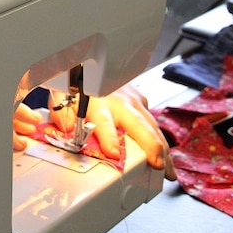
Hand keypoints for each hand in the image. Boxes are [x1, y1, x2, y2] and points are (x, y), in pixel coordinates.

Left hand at [13, 85, 174, 180]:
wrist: (93, 61)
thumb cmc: (79, 81)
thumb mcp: (63, 95)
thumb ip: (63, 113)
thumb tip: (66, 129)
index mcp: (99, 102)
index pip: (104, 122)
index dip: (108, 138)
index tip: (113, 153)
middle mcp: (120, 102)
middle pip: (139, 125)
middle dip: (150, 146)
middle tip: (157, 164)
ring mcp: (134, 101)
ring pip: (152, 128)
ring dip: (163, 150)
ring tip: (169, 172)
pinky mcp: (142, 103)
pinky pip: (153, 125)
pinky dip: (162, 143)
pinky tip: (167, 160)